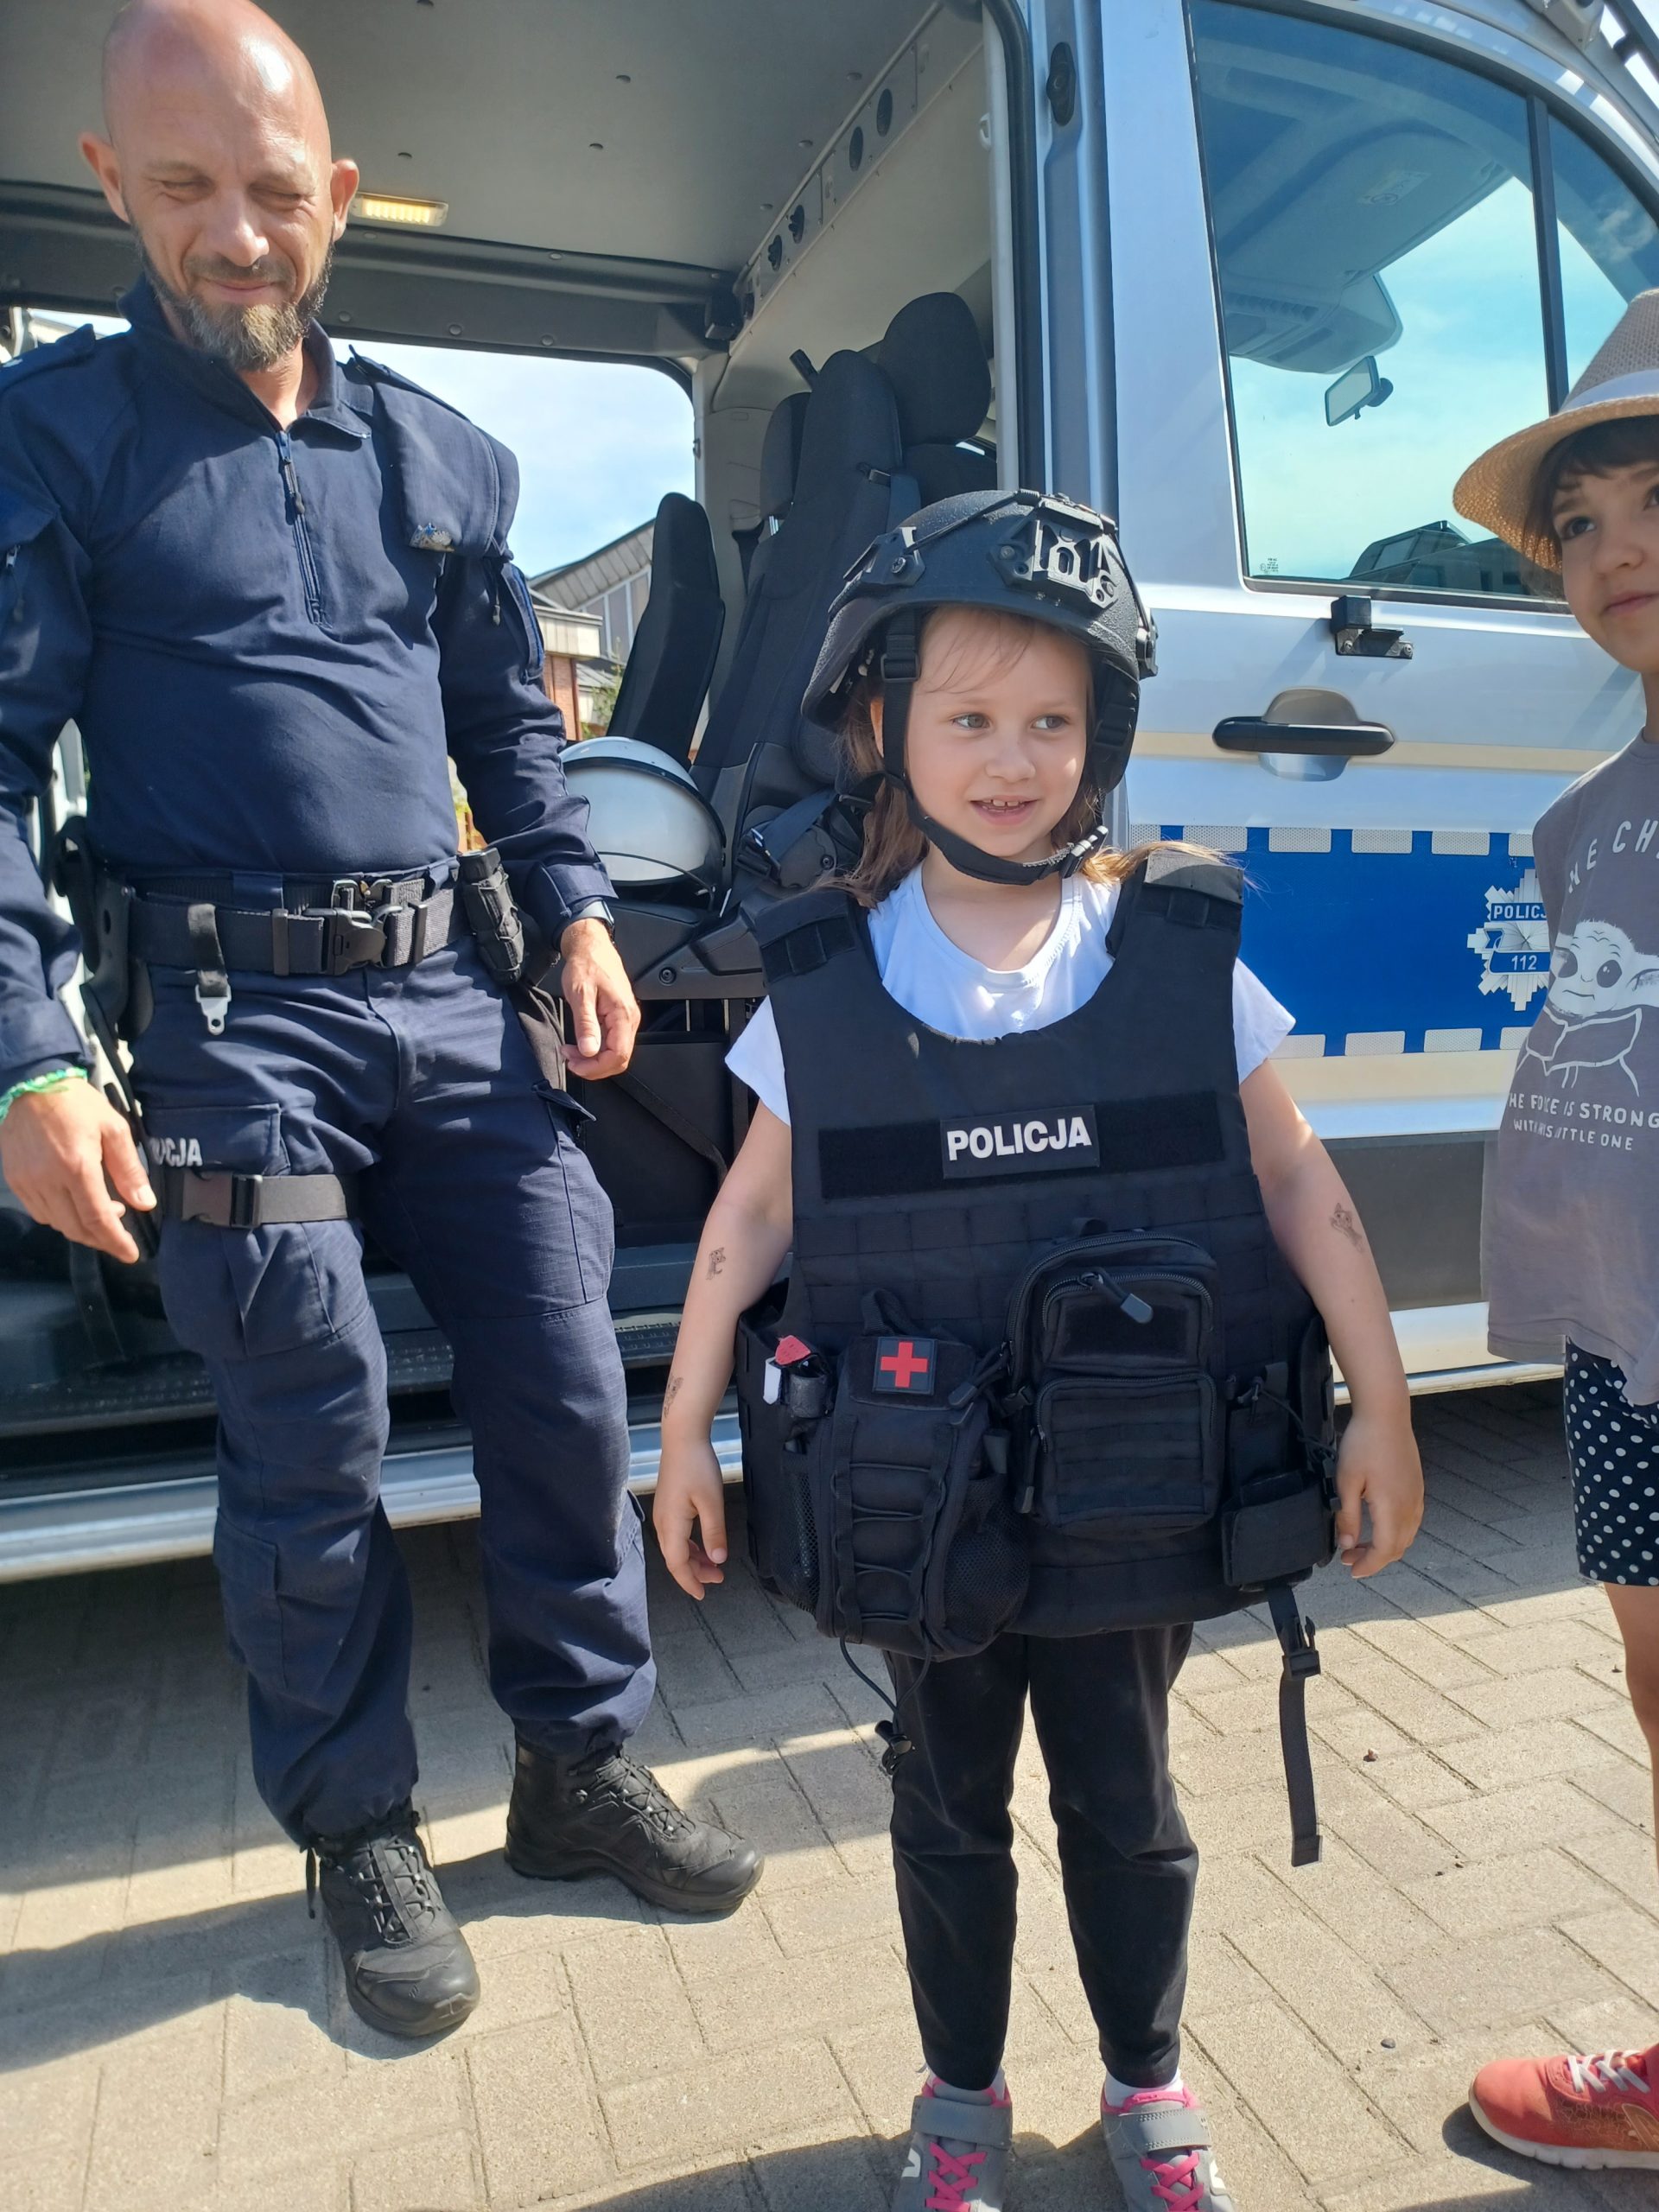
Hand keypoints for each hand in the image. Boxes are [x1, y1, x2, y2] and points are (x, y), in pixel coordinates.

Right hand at [0, 1080, 154, 1263]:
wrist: (29, 1084)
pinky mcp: (15, 1180)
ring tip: (102, 1212)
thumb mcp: (114, 1129)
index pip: (98, 1220)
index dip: (115, 1242)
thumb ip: (129, 1170)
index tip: (131, 1255)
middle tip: (119, 1233)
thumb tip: (144, 1203)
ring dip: (81, 1228)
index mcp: (77, 1168)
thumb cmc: (78, 1104)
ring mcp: (27, 1182)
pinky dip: (60, 1218)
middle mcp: (48, 1181)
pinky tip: (74, 1205)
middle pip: (76, 1228)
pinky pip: (39, 1212)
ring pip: (57, 1223)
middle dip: (101, 1239)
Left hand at [559, 918, 638, 1079]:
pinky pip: (613, 1043)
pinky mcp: (620, 1018)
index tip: (574, 1065)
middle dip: (594, 1066)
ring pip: (616, 1054)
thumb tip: (589, 1050)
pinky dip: (596, 1050)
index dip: (596, 1067)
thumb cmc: (586, 965)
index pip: (617, 1055)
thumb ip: (586, 1024)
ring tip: (572, 1051)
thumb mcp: (580, 994)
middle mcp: (630, 1019)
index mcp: (623, 1014)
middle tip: (570, 1059)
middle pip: (619, 1059)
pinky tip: (581, 1044)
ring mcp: (627, 1019)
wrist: (592, 947)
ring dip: (594, 1060)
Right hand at [653, 1431, 728, 1600]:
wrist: (682, 1438)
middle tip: (718, 1579)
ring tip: (714, 1566)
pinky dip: (690, 1546)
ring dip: (694, 1560)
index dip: (690, 1581)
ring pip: (676, 1547)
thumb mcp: (712, 1501)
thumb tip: (718, 1560)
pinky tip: (703, 1547)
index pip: (677, 1564)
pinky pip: (676, 1535)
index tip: (702, 1595)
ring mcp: (663, 1514)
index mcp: (671, 1525)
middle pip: (675, 1558)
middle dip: (695, 1573)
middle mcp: (662, 1523)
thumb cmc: (697, 1466)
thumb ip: (714, 1533)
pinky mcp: (667, 1506)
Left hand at [1333, 1402, 1422, 1577]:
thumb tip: (1347, 1545)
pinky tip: (1377, 1524)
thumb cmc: (1364, 1444)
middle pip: (1398, 1547)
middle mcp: (1410, 1506)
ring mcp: (1416, 1496)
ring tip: (1359, 1543)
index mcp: (1392, 1508)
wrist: (1386, 1414)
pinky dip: (1395, 1532)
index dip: (1369, 1565)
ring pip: (1406, 1535)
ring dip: (1385, 1546)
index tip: (1352, 1570)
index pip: (1385, 1551)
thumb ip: (1348, 1517)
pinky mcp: (1416, 1486)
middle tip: (1348, 1558)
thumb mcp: (1346, 1482)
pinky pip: (1410, 1520)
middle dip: (1374, 1558)